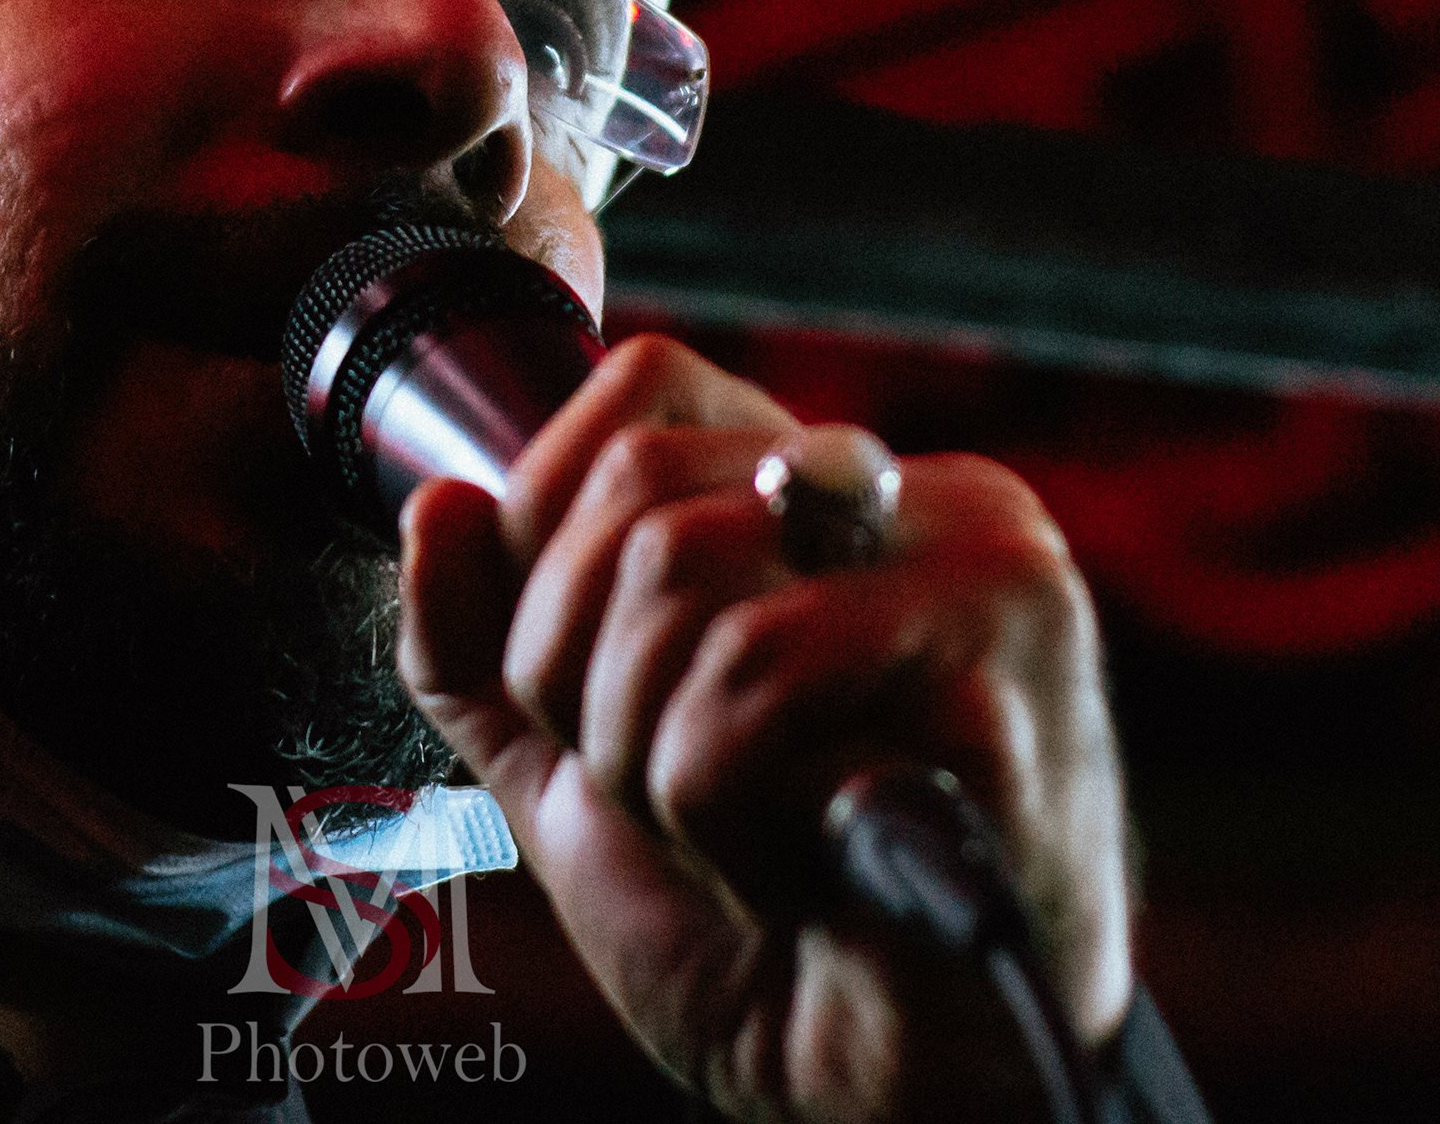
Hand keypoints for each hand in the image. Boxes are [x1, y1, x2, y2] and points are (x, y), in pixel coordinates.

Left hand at [396, 335, 1130, 1122]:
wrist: (890, 1102)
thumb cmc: (759, 928)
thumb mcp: (572, 771)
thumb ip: (481, 645)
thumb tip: (436, 501)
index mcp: (836, 500)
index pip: (644, 387)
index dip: (543, 519)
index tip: (557, 677)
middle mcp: (926, 497)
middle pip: (640, 481)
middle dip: (574, 667)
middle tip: (653, 791)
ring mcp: (982, 569)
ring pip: (682, 565)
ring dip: (640, 747)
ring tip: (725, 834)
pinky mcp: (1004, 662)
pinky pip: (752, 674)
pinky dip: (711, 799)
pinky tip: (791, 867)